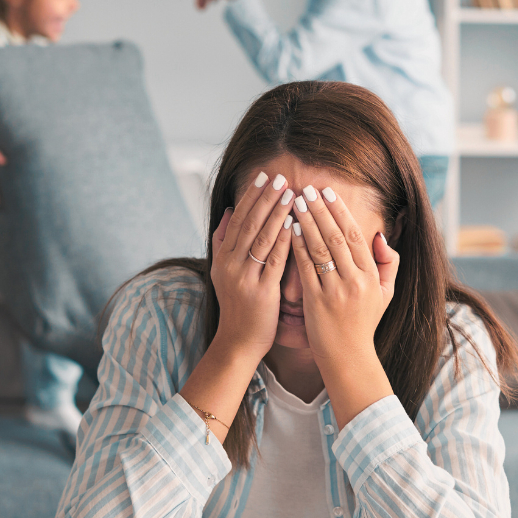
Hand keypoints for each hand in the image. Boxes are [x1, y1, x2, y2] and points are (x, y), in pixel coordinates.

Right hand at [209, 169, 296, 361]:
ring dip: (276, 213)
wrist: (238, 341)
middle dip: (266, 198)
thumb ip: (223, 241)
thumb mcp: (223, 272)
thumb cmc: (237, 306)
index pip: (238, 219)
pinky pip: (274, 261)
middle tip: (280, 177)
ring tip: (290, 193)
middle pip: (249, 224)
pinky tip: (294, 224)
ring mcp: (245, 278)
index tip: (265, 176)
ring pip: (262, 238)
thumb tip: (228, 211)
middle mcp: (231, 264)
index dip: (251, 196)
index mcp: (223, 258)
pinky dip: (284, 241)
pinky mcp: (261, 292)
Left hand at [288, 185, 399, 372]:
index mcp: (371, 276)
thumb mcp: (385, 293)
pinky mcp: (317, 303)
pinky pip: (306, 269)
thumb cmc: (364, 323)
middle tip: (306, 189)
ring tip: (294, 203)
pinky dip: (298, 247)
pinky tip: (290, 230)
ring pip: (319, 249)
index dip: (339, 211)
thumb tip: (379, 235)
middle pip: (335, 237)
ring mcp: (335, 292)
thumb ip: (388, 263)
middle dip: (319, 210)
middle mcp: (355, 281)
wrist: (348, 357)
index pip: (353, 235)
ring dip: (306, 222)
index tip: (326, 192)